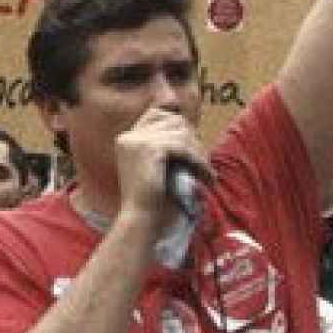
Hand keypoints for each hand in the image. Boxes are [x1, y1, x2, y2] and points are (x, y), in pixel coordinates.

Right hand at [114, 107, 209, 228]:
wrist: (141, 219)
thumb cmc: (151, 198)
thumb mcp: (156, 166)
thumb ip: (166, 146)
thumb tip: (188, 125)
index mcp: (126, 140)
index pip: (156, 113)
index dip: (177, 123)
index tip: (193, 142)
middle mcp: (128, 137)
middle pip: (173, 120)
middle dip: (193, 140)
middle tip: (202, 162)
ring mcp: (136, 141)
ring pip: (182, 132)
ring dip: (199, 152)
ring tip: (206, 172)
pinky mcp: (149, 149)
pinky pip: (183, 147)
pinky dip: (199, 161)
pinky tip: (206, 176)